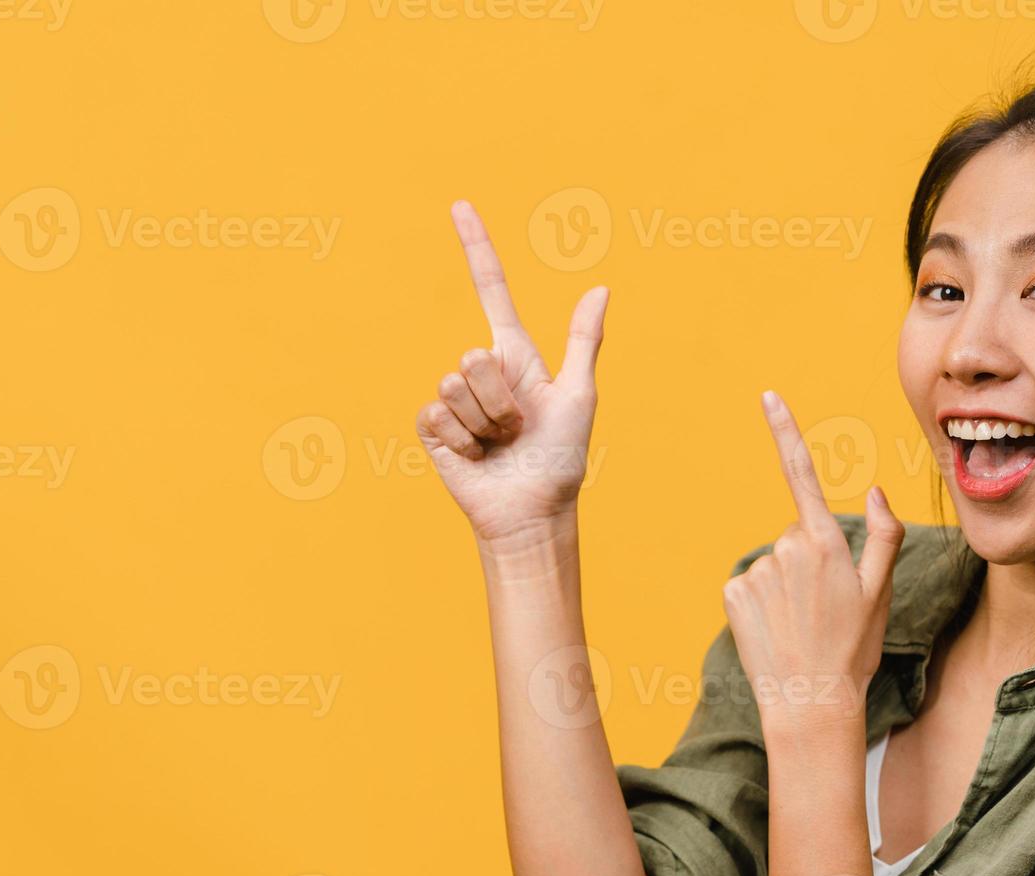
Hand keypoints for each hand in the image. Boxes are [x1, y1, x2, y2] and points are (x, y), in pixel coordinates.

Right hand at [416, 201, 608, 544]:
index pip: (492, 290)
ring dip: (484, 422)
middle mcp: (482, 372)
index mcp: (516, 356)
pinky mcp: (434, 428)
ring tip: (499, 444)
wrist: (532, 511)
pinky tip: (476, 457)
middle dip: (500, 397)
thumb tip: (601, 287)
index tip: (460, 204)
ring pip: (455, 384)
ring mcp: (455, 400)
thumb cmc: (560, 459)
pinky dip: (462, 440)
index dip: (477, 247)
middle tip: (518, 427)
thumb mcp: (579, 397)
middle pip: (474, 355)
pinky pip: (436, 413)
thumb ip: (583, 342)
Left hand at [722, 391, 904, 735]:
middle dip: (809, 561)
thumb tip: (876, 490)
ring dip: (786, 586)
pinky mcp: (733, 593)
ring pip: (774, 564)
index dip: (785, 430)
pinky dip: (761, 603)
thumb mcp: (881, 590)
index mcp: (825, 542)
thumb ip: (884, 535)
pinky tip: (776, 629)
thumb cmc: (853, 648)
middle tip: (824, 606)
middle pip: (797, 535)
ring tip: (800, 623)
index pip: (801, 473)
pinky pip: (751, 585)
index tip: (767, 397)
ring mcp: (756, 571)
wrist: (810, 700)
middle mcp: (786, 549)